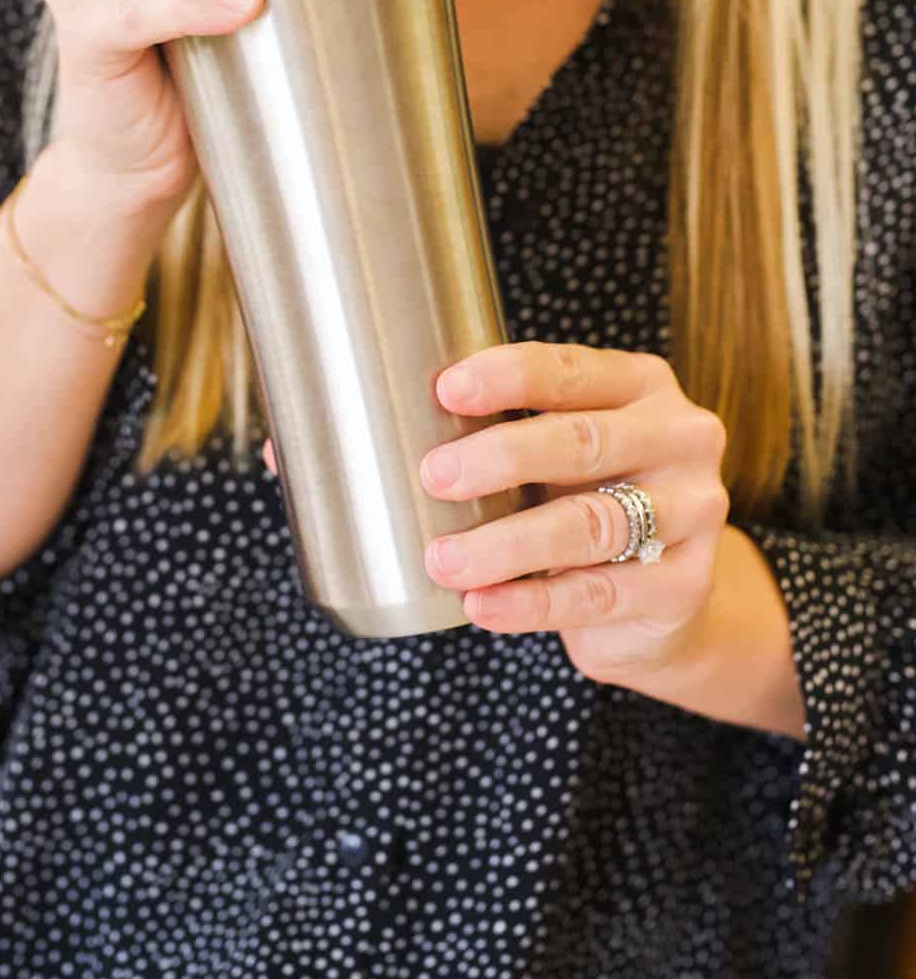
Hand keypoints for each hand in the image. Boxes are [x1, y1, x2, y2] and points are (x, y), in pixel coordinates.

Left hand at [265, 343, 728, 684]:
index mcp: (636, 385)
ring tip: (442, 560)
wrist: (667, 593)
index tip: (442, 389)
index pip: (570, 369)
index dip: (507, 376)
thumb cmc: (571, 497)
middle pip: (584, 441)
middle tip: (432, 477)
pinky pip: (597, 595)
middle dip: (501, 457)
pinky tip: (483, 609)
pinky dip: (532, 605)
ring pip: (592, 524)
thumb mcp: (538, 457)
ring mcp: (689, 514)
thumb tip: (288, 449)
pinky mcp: (680, 587)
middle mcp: (676, 438)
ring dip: (508, 544)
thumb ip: (449, 441)